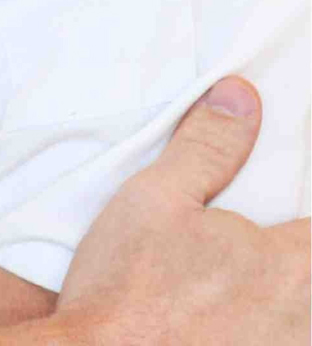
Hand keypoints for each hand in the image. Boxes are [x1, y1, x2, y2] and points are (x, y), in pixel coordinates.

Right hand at [55, 77, 309, 344]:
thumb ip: (208, 146)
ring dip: (286, 294)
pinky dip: (272, 324)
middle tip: (259, 233)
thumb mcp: (155, 198)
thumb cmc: (125, 292)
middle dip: (289, 246)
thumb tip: (241, 98)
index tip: (282, 202)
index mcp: (294, 267)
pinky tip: (233, 315)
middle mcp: (304, 322)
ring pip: (302, 314)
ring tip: (241, 279)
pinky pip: (285, 338)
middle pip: (310, 268)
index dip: (299, 203)